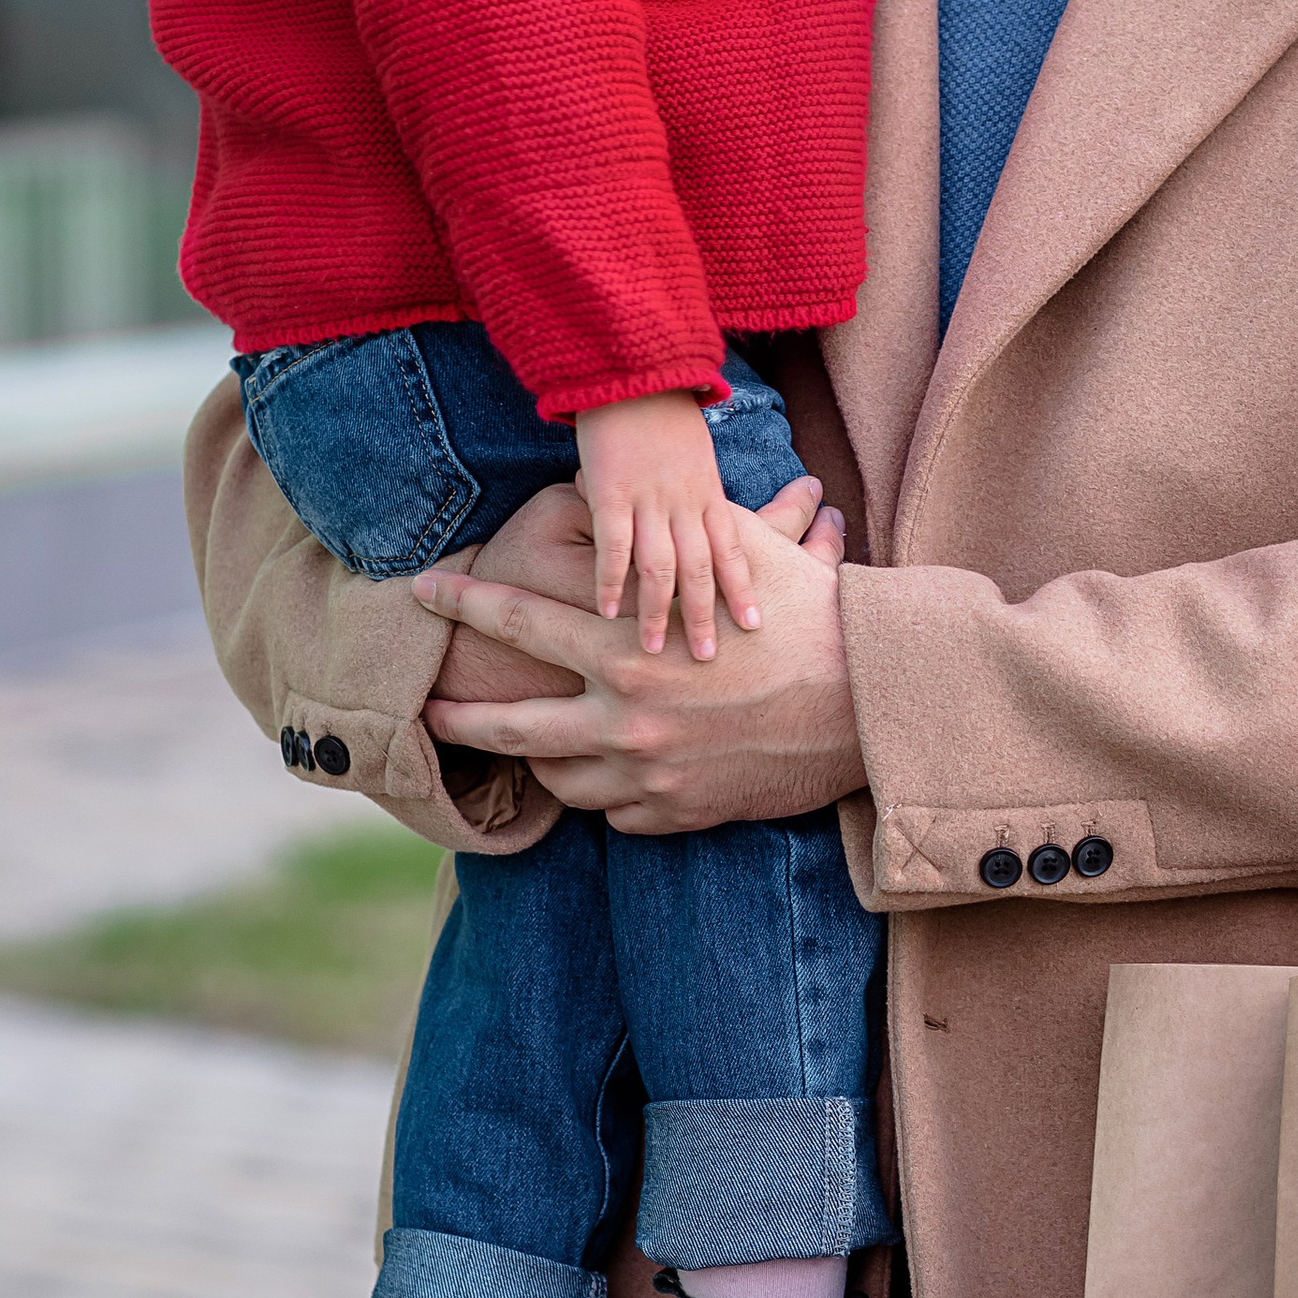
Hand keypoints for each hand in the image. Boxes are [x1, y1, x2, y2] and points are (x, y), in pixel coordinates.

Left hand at [418, 481, 859, 832]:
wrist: (873, 702)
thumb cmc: (810, 614)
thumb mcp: (738, 550)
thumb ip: (672, 529)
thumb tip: (623, 482)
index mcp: (626, 647)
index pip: (518, 622)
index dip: (462, 604)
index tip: (423, 593)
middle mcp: (624, 718)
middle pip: (509, 726)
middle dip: (460, 715)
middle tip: (429, 708)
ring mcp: (648, 775)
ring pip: (558, 780)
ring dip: (541, 760)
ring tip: (526, 746)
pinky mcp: (678, 815)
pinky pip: (614, 813)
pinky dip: (607, 794)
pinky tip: (609, 775)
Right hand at [574, 391, 752, 658]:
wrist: (631, 367)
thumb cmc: (659, 409)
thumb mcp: (694, 451)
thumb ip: (697, 491)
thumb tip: (701, 523)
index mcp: (709, 490)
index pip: (733, 549)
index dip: (743, 589)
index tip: (755, 626)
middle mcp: (686, 499)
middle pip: (702, 569)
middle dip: (706, 616)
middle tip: (709, 659)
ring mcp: (650, 497)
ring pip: (661, 566)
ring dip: (659, 612)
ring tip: (657, 651)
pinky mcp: (611, 490)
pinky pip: (614, 546)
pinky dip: (611, 582)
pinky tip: (606, 613)